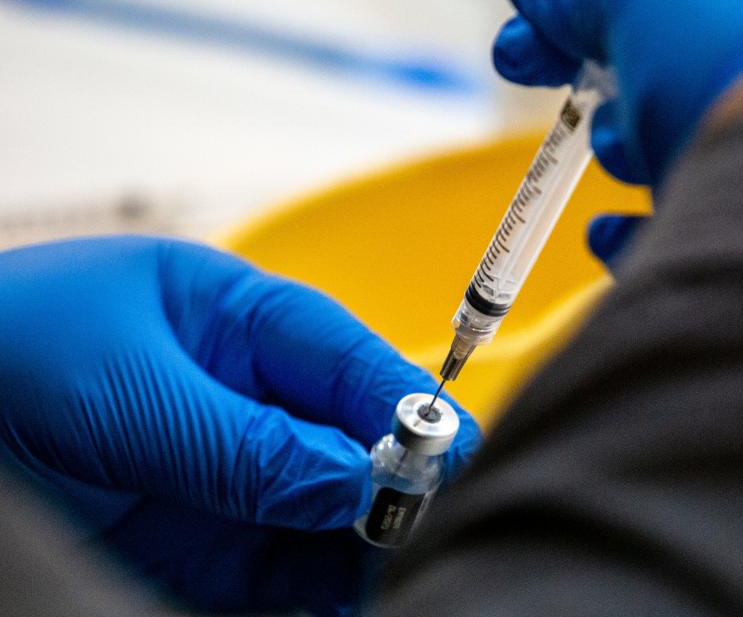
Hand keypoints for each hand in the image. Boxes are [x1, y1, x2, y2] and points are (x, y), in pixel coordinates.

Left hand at [0, 236, 480, 614]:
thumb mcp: (129, 393)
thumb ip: (248, 442)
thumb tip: (357, 476)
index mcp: (234, 320)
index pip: (345, 356)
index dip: (402, 400)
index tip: (446, 452)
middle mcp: (244, 396)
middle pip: (348, 438)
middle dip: (386, 480)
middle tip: (412, 524)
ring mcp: (227, 472)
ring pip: (324, 509)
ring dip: (358, 542)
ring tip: (382, 570)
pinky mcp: (203, 544)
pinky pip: (280, 567)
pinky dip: (316, 585)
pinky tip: (339, 595)